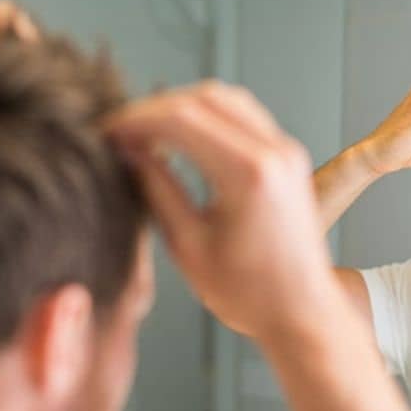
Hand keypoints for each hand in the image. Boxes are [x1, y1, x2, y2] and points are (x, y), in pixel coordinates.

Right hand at [106, 81, 338, 341]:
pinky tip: (180, 139)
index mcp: (249, 174)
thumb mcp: (188, 246)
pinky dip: (207, 116)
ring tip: (147, 133)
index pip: (181, 118)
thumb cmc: (248, 294)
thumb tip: (129, 152)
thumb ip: (157, 189)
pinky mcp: (288, 157)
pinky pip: (244, 115)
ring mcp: (286, 150)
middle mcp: (274, 152)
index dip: (136, 120)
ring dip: (182, 106)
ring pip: (226, 98)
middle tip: (122, 131)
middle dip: (155, 108)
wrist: (303, 313)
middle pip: (204, 97)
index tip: (108, 134)